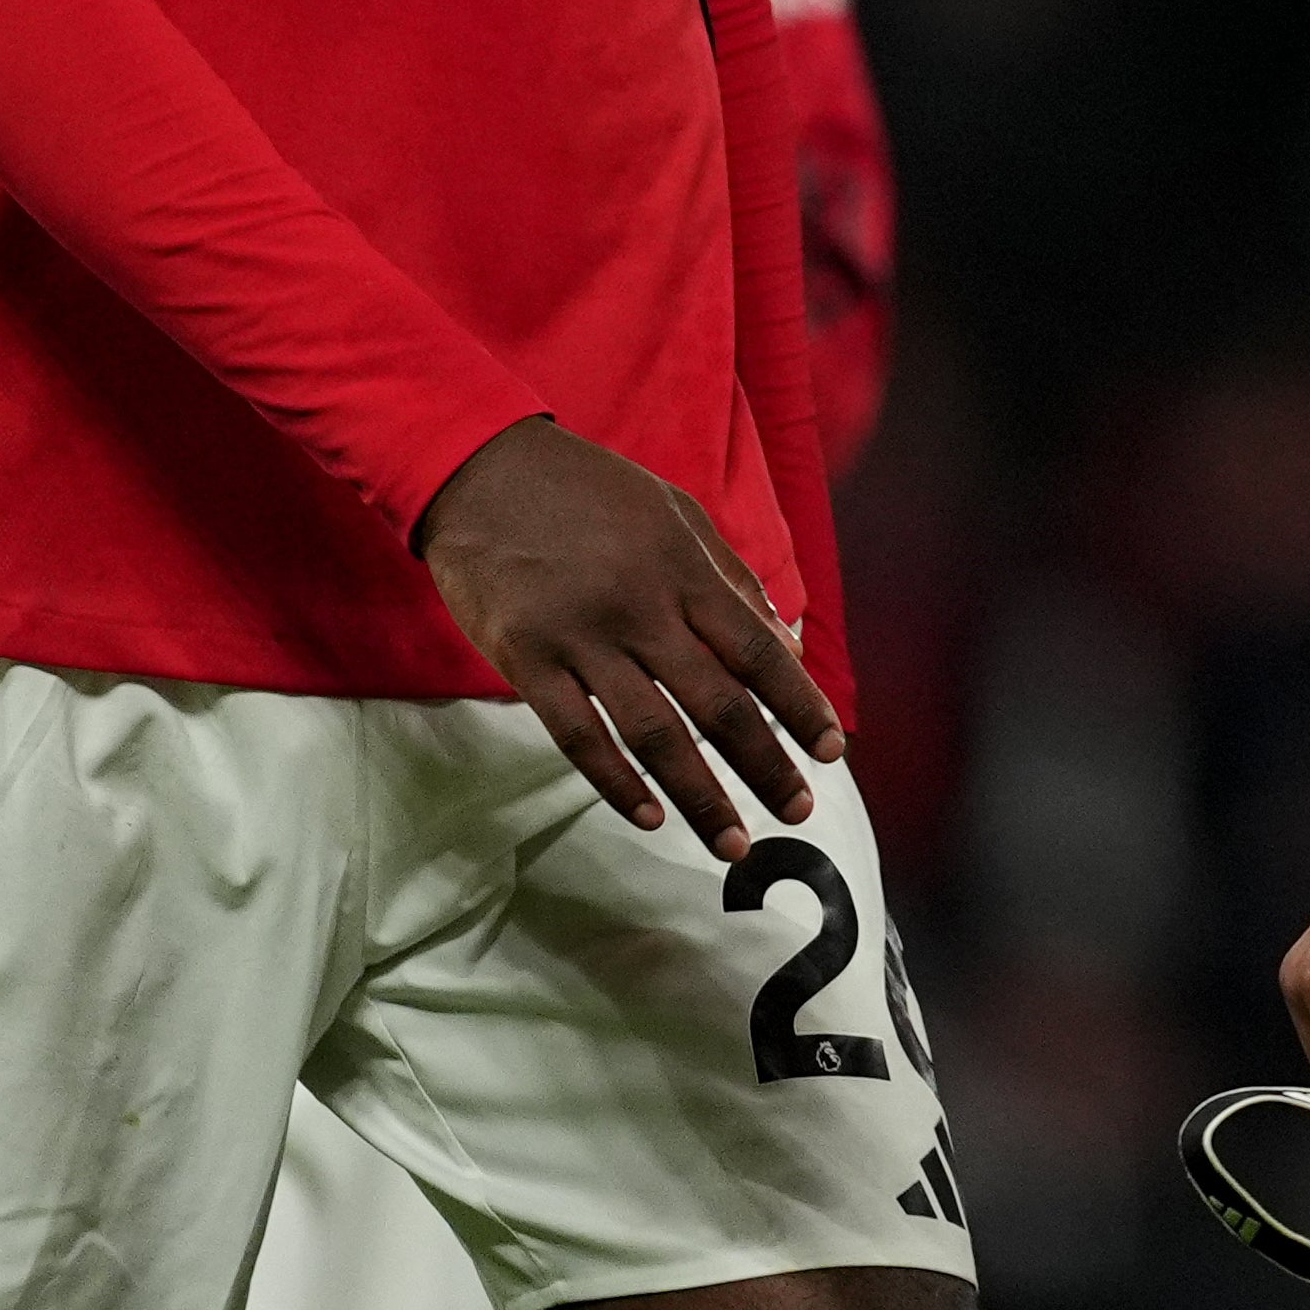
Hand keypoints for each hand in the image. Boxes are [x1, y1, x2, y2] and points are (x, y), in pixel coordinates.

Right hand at [415, 416, 840, 856]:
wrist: (478, 469)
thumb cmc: (588, 492)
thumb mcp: (675, 513)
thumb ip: (731, 578)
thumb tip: (786, 640)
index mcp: (684, 570)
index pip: (758, 649)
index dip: (800, 704)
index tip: (831, 750)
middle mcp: (641, 608)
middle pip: (717, 703)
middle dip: (764, 764)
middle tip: (797, 811)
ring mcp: (581, 638)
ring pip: (653, 734)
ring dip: (699, 795)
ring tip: (732, 840)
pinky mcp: (525, 660)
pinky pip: (578, 736)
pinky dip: (616, 783)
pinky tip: (650, 816)